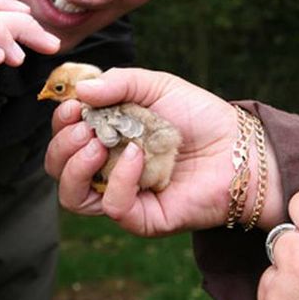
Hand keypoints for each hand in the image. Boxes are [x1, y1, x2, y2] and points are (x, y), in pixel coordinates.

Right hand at [44, 67, 281, 235]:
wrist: (239, 146)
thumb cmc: (199, 115)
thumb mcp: (156, 85)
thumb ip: (119, 82)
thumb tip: (80, 92)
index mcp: (107, 136)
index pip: (66, 137)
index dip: (61, 122)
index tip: (72, 106)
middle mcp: (108, 167)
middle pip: (59, 167)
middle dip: (62, 145)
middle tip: (83, 127)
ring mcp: (123, 193)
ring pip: (72, 196)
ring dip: (74, 167)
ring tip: (95, 143)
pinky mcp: (142, 216)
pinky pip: (113, 206)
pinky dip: (118, 180)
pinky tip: (134, 155)